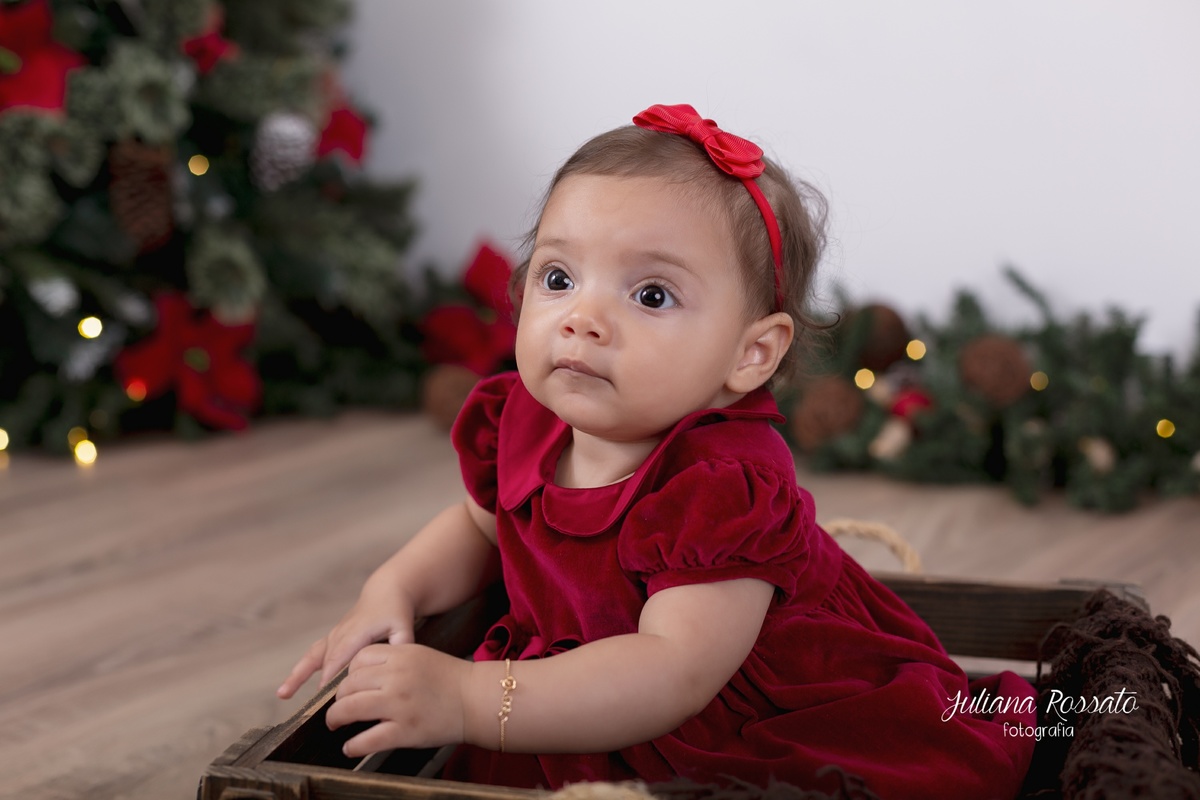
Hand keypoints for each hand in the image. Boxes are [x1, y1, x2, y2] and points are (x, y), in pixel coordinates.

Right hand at [276, 586, 415, 699]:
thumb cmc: (395, 611)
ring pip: (313, 659)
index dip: (332, 678)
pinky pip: (311, 656)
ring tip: (282, 694)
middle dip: (320, 688)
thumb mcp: (403, 626)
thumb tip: (401, 666)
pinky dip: (299, 671)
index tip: (328, 699)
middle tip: (315, 714)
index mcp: (357, 634)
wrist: (384, 592)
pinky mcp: (330, 640)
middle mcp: (340, 635)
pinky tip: (285, 690)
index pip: (341, 659)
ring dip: (297, 677)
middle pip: (326, 664)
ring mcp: (333, 637)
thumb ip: (402, 645)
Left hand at [325, 643, 470, 756]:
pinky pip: (367, 739)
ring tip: (336, 724)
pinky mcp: (404, 730)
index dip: (349, 674)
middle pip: (349, 683)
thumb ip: (393, 662)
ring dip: (336, 718)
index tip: (349, 685)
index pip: (359, 659)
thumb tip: (360, 678)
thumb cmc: (451, 680)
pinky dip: (353, 745)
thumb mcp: (420, 656)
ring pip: (350, 708)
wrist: (477, 700)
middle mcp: (397, 676)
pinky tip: (350, 747)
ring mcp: (399, 704)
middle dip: (339, 698)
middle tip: (339, 707)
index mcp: (401, 654)